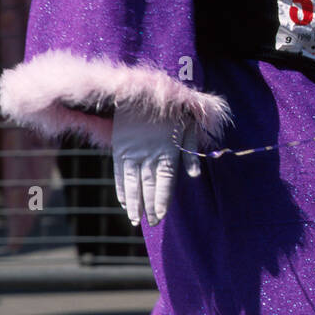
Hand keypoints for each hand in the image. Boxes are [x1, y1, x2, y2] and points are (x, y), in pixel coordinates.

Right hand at [112, 104, 200, 227]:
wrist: (139, 90)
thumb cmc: (172, 109)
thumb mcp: (188, 126)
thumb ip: (190, 152)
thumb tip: (195, 176)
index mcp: (167, 150)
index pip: (164, 183)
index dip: (161, 201)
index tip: (159, 216)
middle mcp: (148, 155)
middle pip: (148, 186)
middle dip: (148, 207)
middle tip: (149, 224)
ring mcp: (132, 153)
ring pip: (132, 184)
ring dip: (133, 203)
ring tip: (134, 220)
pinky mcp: (119, 149)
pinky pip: (119, 174)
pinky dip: (121, 188)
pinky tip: (124, 201)